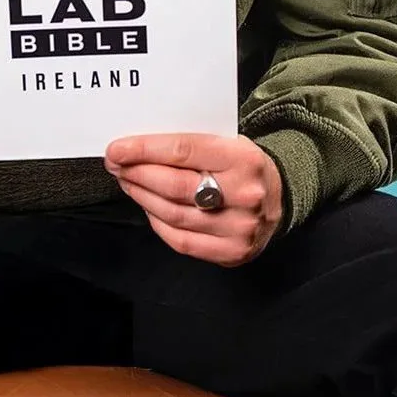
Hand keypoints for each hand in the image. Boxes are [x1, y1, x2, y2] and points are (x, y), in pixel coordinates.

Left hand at [105, 133, 283, 266]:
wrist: (280, 199)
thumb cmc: (243, 167)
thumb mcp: (229, 144)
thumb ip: (191, 145)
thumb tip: (138, 148)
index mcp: (243, 158)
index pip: (183, 150)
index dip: (144, 150)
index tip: (117, 149)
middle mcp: (244, 194)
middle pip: (174, 185)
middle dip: (137, 173)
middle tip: (116, 165)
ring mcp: (238, 227)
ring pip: (173, 214)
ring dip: (141, 196)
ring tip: (128, 182)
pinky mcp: (231, 252)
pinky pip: (180, 240)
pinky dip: (157, 222)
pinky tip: (148, 207)